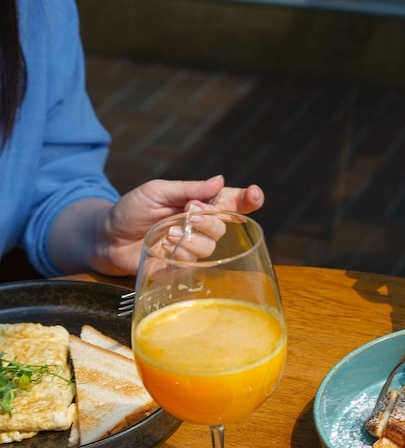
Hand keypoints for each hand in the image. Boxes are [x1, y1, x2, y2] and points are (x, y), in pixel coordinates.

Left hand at [100, 175, 263, 273]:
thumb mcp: (156, 191)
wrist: (107, 238)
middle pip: (223, 225)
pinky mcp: (181, 267)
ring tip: (167, 231)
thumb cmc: (130, 211)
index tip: (255, 195)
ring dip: (191, 236)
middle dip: (206, 218)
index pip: (230, 202)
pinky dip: (180, 251)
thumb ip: (188, 188)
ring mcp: (191, 248)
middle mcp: (199, 226)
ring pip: (210, 244)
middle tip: (187, 211)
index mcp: (197, 204)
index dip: (247, 199)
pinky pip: (194, 261)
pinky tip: (164, 245)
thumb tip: (219, 180)